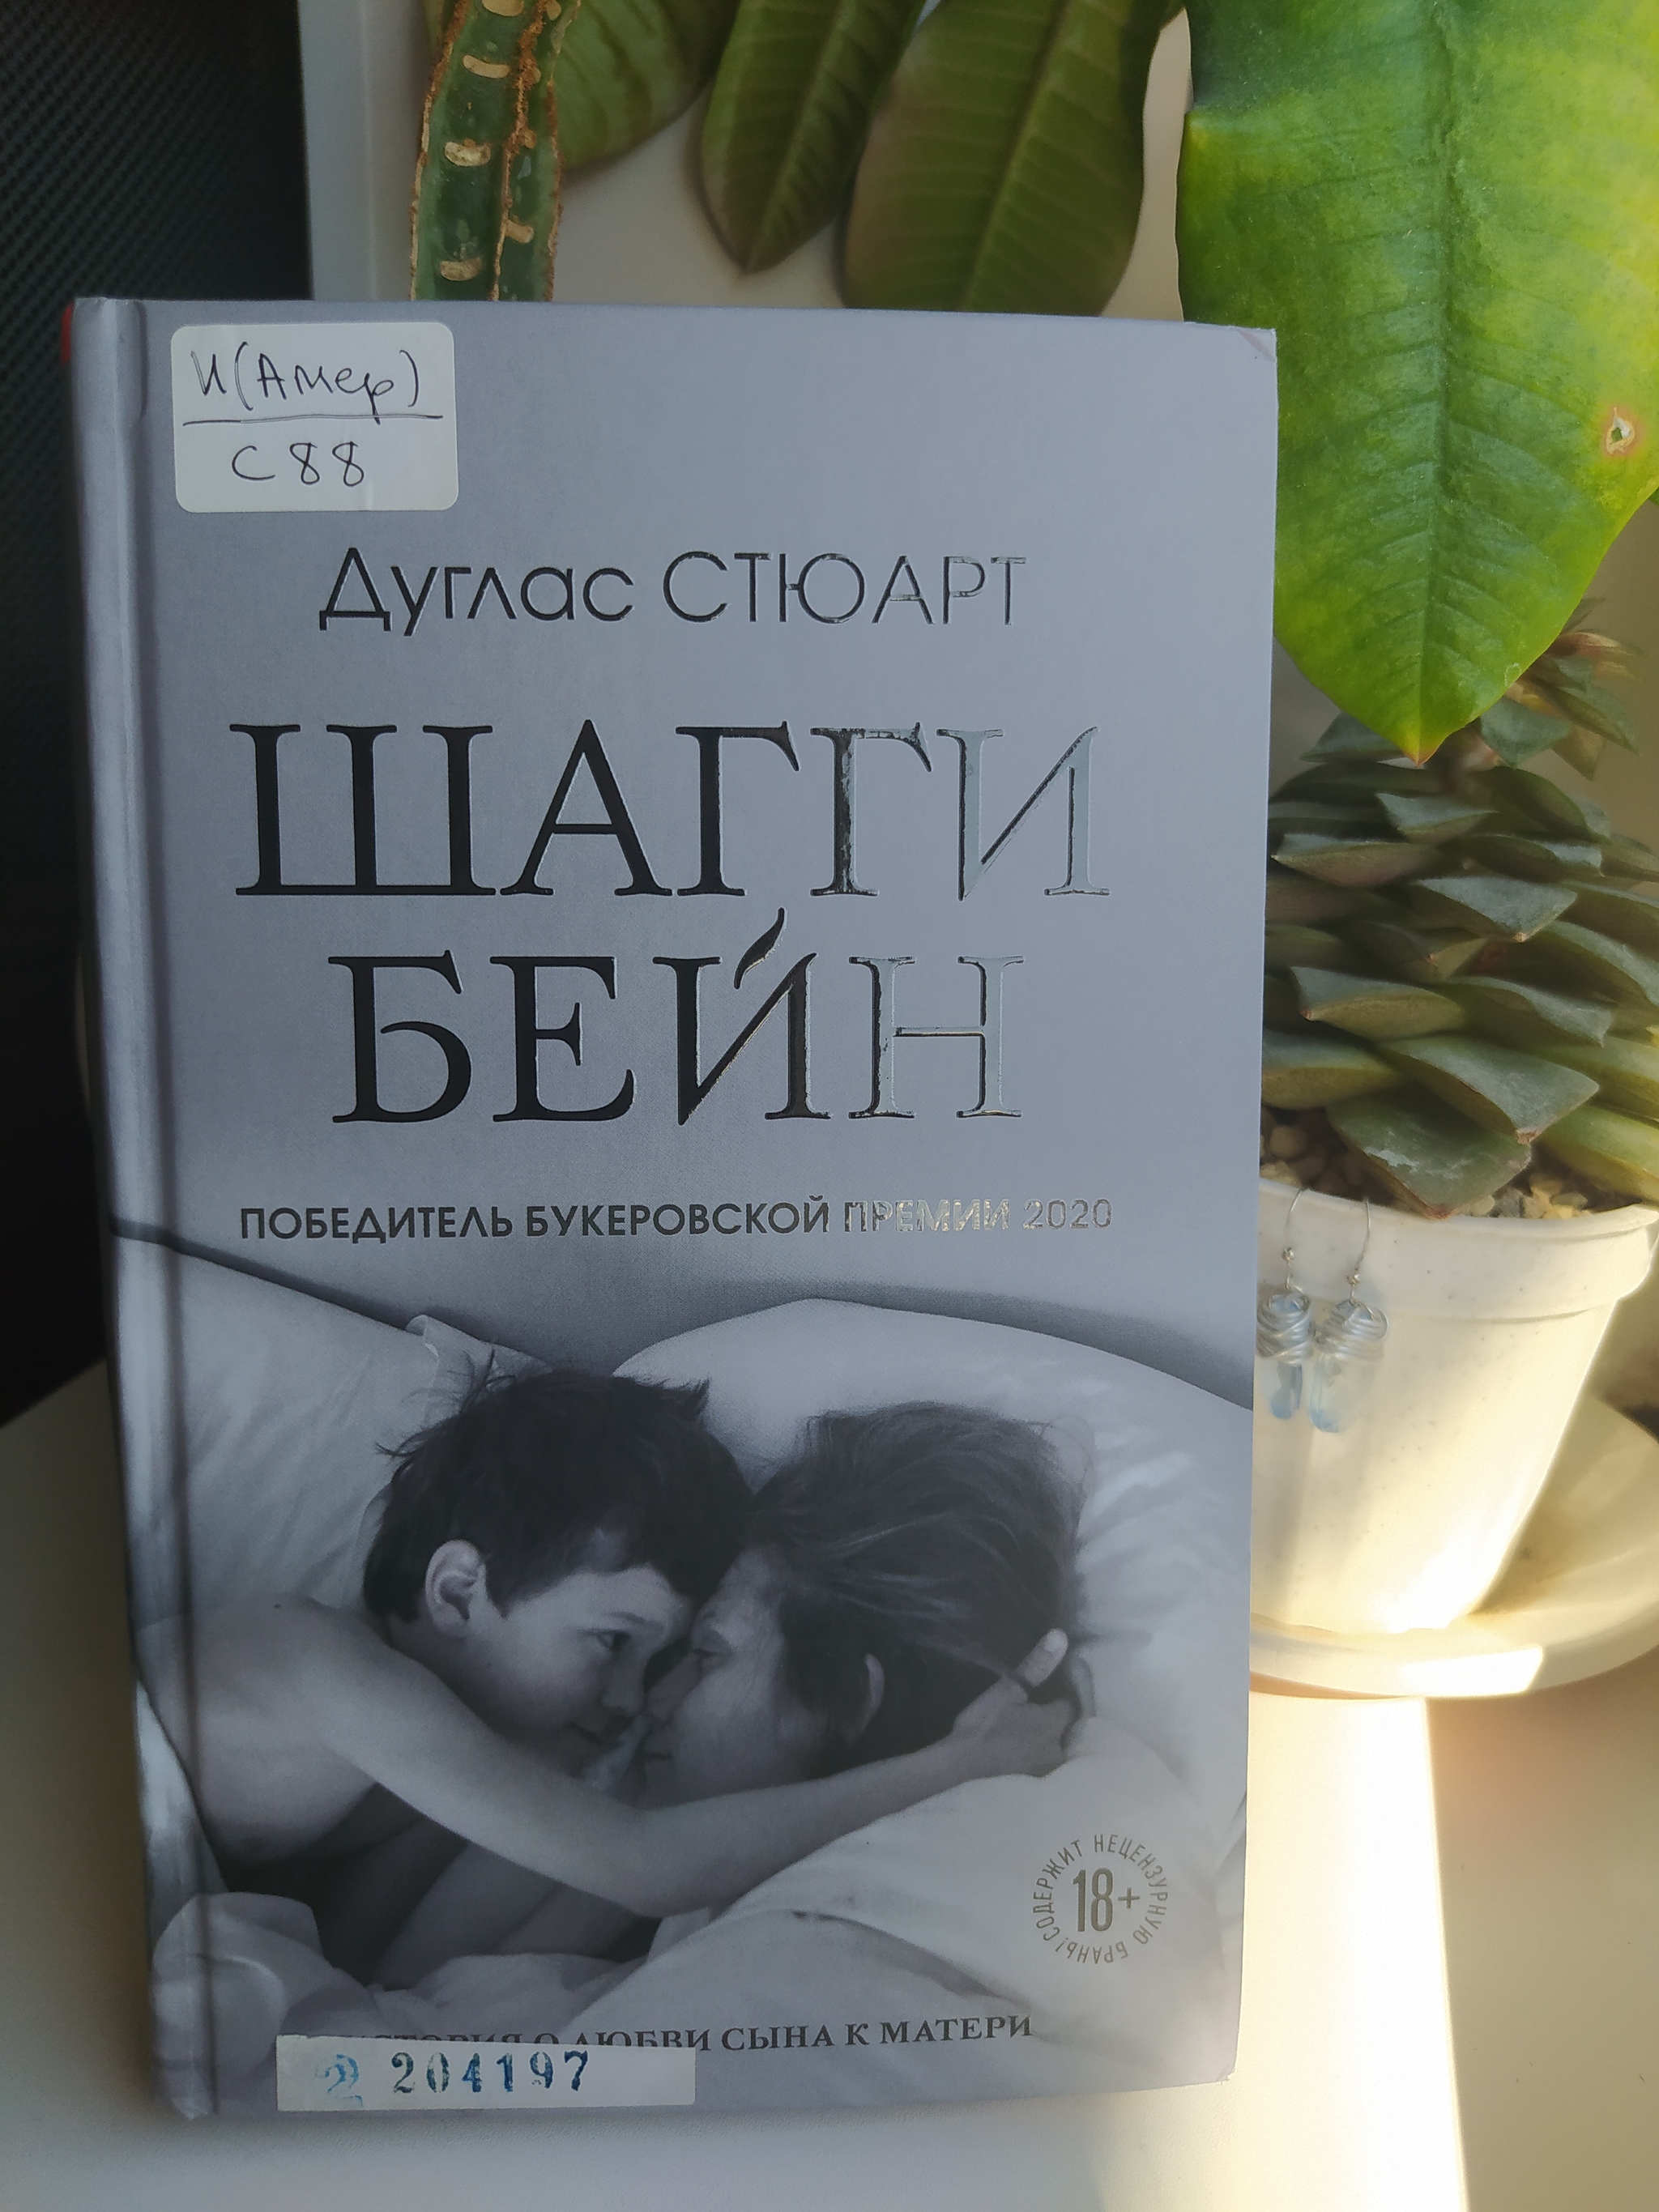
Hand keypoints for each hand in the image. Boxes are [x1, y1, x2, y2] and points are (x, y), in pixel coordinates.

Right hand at [940, 1632, 1071, 1782]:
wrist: (958, 1774)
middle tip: (1029, 1719)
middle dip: (1050, 1726)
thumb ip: (1036, 1666)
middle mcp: (1057, 1751)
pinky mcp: (1033, 1792)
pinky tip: (1015, 1762)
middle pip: (1062, 1733)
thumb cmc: (982, 1728)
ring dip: (1040, 1747)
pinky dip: (1030, 1765)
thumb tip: (1060, 1636)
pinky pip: (1039, 1772)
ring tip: (1021, 1741)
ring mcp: (1046, 1775)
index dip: (1059, 1698)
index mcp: (1053, 1724)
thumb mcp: (1006, 1691)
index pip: (1069, 1706)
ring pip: (1050, 1754)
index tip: (1048, 1694)